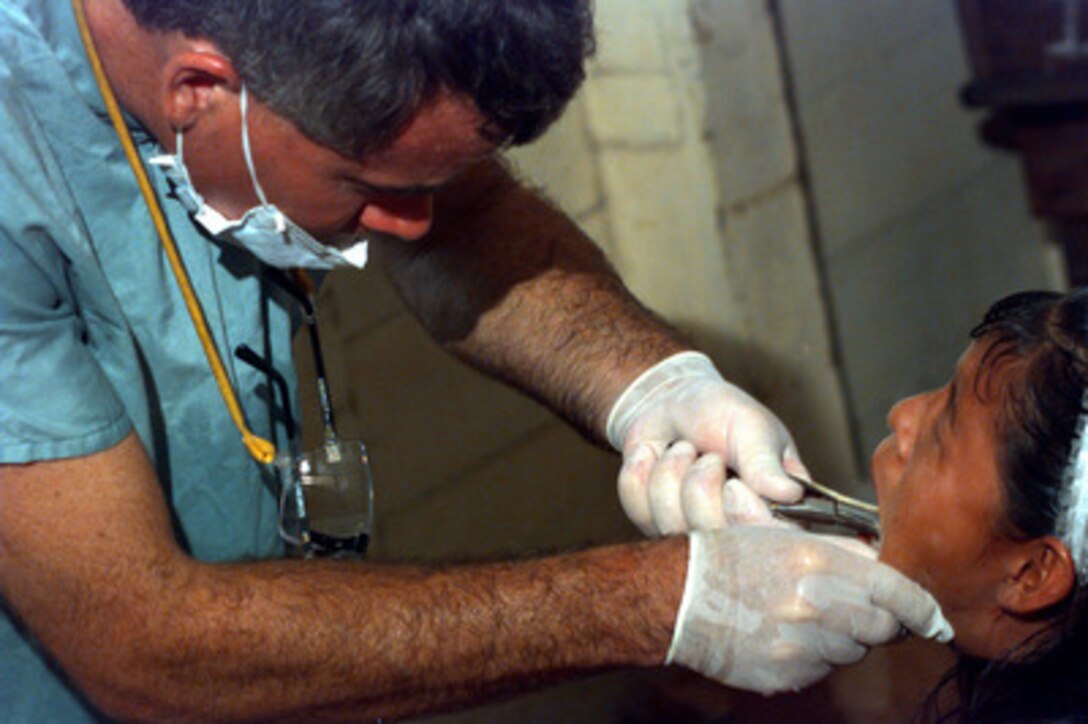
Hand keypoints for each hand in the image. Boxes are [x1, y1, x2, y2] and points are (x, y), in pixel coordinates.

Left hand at [608, 352, 805, 534]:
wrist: (670, 401)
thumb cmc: (720, 413)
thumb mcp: (750, 426)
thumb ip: (765, 461)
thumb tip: (788, 493)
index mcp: (777, 510)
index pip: (773, 543)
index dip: (748, 520)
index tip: (734, 486)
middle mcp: (738, 532)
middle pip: (718, 542)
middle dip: (702, 487)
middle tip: (709, 456)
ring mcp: (694, 534)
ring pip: (674, 525)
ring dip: (672, 472)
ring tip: (683, 450)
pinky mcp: (654, 527)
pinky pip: (640, 510)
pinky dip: (643, 472)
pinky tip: (655, 456)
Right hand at [668, 527, 952, 695]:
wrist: (677, 596)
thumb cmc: (727, 557)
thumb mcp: (784, 536)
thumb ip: (840, 554)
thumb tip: (882, 566)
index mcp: (818, 564)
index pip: (895, 593)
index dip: (922, 609)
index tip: (936, 620)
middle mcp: (814, 607)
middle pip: (880, 629)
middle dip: (880, 622)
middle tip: (862, 611)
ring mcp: (800, 647)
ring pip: (851, 651)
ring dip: (844, 638)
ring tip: (807, 617)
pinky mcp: (786, 675)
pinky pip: (821, 670)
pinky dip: (815, 656)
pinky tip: (787, 636)